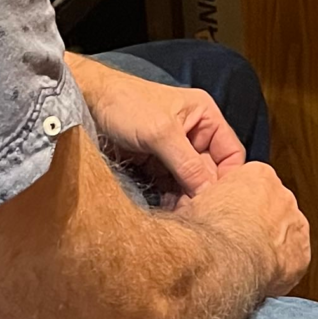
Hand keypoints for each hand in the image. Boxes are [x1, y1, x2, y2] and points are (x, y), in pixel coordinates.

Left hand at [75, 59, 245, 200]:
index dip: (229, 178)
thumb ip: (187, 164)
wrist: (86, 103)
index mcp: (205, 116)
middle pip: (211, 172)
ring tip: (179, 215)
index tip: (219, 202)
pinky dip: (171, 199)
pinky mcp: (156, 163)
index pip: (231, 153)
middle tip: (195, 214)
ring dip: (186, 200)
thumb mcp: (160, 132)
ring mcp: (174, 150)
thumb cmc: (125, 103)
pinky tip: (166, 210)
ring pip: (191, 183)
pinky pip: (171, 186)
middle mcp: (194, 133)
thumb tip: (208, 194)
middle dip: (203, 193)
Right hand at [177, 160, 310, 297]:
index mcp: (258, 175)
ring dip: (271, 245)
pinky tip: (260, 276)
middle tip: (238, 242)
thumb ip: (206, 199)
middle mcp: (283, 195)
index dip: (240, 204)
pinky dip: (281, 269)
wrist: (222, 261)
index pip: (254, 184)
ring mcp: (295, 224)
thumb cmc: (207, 230)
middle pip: (273, 207)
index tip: (230, 218)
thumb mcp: (194, 202)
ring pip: (286, 233)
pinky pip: (293, 261)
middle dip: (259, 223)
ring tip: (247, 262)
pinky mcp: (301, 255)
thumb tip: (193, 207)